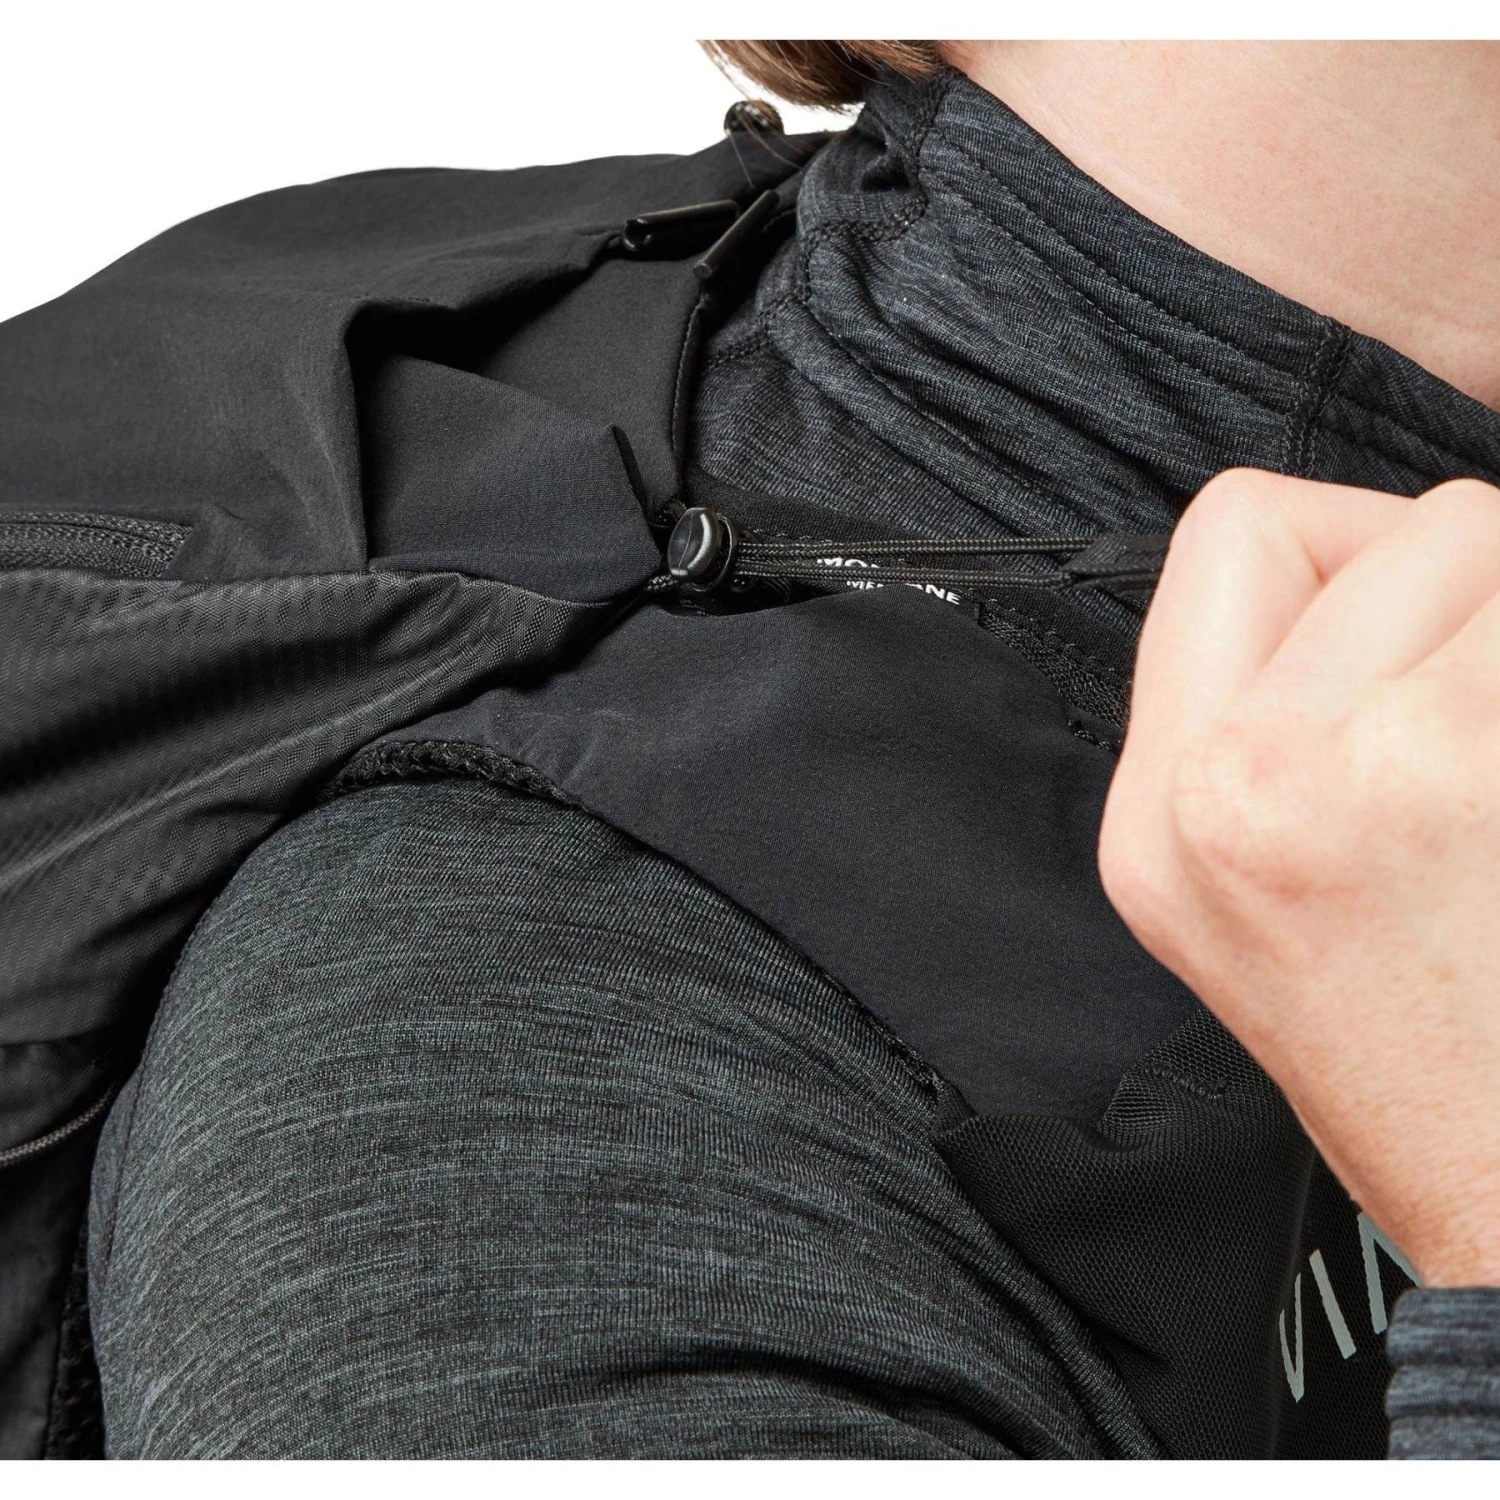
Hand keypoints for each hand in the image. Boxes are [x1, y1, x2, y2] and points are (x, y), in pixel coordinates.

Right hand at [1099, 468, 1499, 1286]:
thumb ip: (1258, 719)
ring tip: (1496, 759)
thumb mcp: (1249, 892)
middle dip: (1436, 569)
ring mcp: (1336, 782)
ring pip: (1464, 535)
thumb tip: (1353, 575)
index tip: (1399, 645)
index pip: (1224, 540)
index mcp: (1156, 817)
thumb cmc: (1429, 1049)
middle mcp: (1212, 792)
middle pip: (1329, 520)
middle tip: (1473, 701)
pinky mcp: (1453, 772)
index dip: (1335, 557)